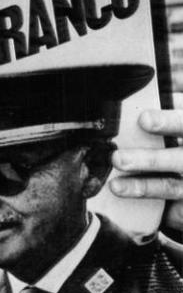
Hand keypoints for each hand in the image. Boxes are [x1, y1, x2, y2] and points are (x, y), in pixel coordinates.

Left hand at [109, 109, 182, 229]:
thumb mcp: (181, 121)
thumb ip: (170, 105)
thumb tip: (140, 81)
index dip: (168, 121)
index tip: (143, 120)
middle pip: (179, 159)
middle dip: (150, 160)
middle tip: (118, 158)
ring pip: (174, 187)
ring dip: (144, 187)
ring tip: (116, 185)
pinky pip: (178, 211)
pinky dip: (157, 209)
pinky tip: (134, 207)